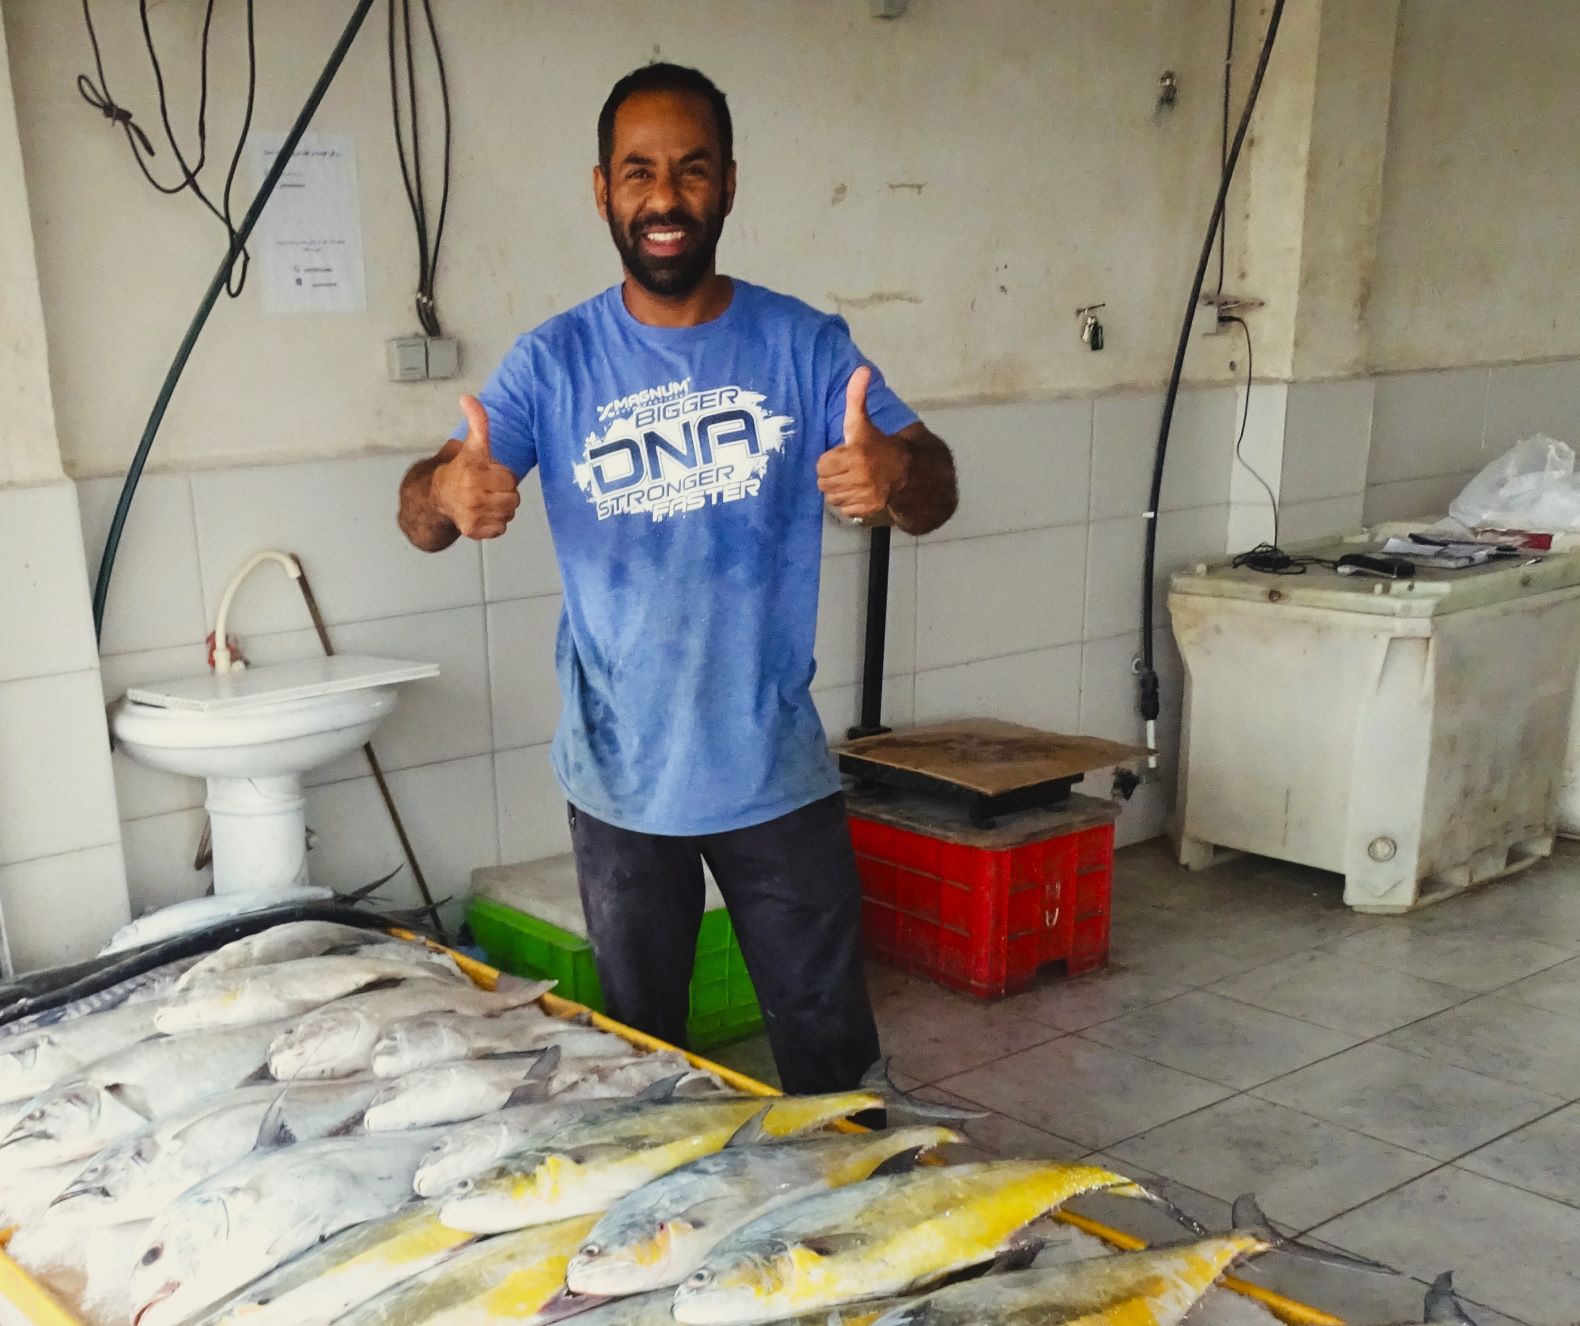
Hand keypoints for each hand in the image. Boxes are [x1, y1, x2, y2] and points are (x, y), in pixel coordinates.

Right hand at [433, 395, 520, 539]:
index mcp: (474, 471)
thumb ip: (477, 422)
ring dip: (501, 508)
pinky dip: (494, 524)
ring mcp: (472, 514)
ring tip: (484, 500)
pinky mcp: (473, 531)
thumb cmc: (462, 470)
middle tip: (487, 488)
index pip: (510, 478)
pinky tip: (481, 514)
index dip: (502, 475)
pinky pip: (500, 528)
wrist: (438, 497)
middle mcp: (472, 494)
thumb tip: (468, 397)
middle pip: (513, 498)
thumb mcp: (473, 445)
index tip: (488, 472)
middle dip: (504, 492)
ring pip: (508, 513)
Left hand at [817, 366, 908, 520]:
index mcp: (855, 454)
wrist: (907, 471)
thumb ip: (857, 397)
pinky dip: (848, 502)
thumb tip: (862, 369)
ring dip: (838, 489)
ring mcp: (864, 495)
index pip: (822, 464)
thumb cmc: (878, 444)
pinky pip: (844, 509)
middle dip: (831, 475)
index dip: (829, 459)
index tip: (841, 455)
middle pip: (824, 482)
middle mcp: (860, 477)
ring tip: (851, 479)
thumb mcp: (863, 421)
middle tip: (845, 468)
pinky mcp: (868, 509)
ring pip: (832, 497)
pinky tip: (857, 491)